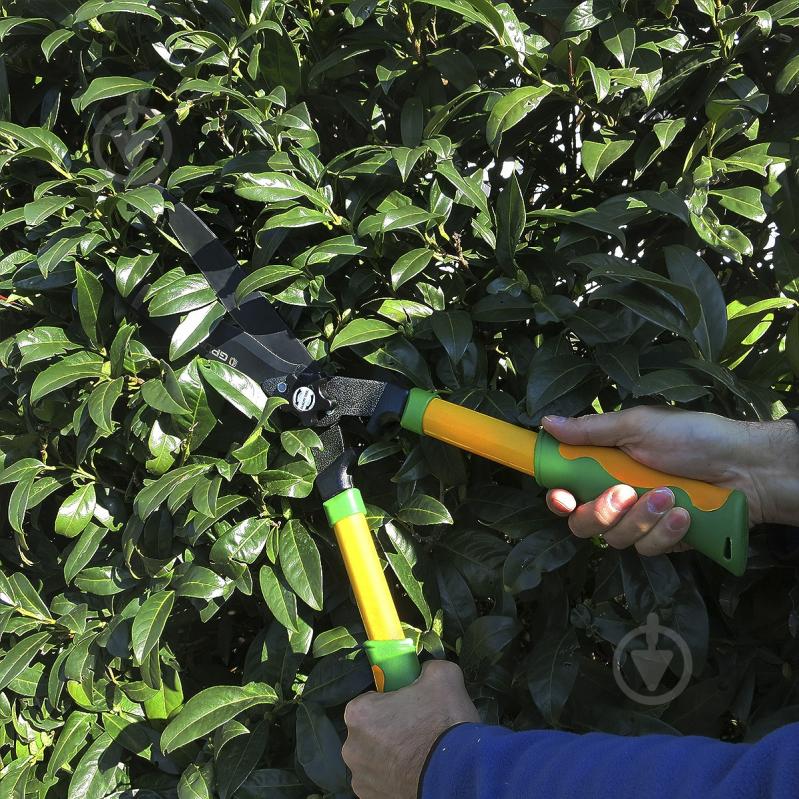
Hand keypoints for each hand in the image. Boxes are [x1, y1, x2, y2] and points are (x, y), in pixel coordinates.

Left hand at [342, 660, 478, 798]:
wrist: (459, 776)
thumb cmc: (443, 723)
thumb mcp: (442, 675)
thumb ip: (426, 668)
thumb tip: (424, 672)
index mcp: (359, 713)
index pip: (370, 700)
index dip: (391, 702)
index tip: (411, 707)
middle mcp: (351, 748)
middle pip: (370, 731)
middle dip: (390, 730)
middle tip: (419, 730)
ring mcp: (361, 779)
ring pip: (375, 759)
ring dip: (392, 756)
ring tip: (422, 755)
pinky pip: (382, 782)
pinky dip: (396, 778)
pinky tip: (418, 773)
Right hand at [542, 407, 798, 555]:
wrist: (745, 466)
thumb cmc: (691, 438)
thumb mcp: (638, 426)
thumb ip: (591, 431)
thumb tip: (546, 422)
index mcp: (604, 468)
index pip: (566, 492)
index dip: (559, 499)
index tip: (564, 498)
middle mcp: (617, 498)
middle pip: (583, 524)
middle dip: (601, 512)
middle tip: (625, 492)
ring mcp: (640, 523)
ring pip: (616, 539)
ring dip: (641, 518)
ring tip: (669, 496)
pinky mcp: (664, 542)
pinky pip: (648, 548)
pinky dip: (665, 532)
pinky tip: (684, 514)